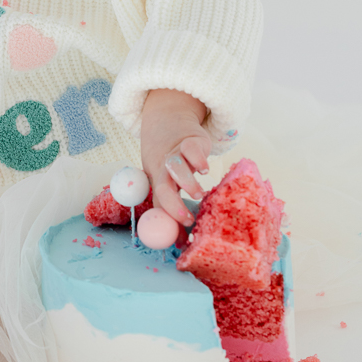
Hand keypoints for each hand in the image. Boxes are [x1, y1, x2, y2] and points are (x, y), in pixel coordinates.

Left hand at [138, 88, 211, 225]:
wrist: (168, 121)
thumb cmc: (168, 159)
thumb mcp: (166, 180)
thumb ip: (172, 208)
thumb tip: (180, 241)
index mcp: (156, 180)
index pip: (159, 203)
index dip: (168, 221)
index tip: (181, 238)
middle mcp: (163, 168)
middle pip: (163, 186)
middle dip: (173, 204)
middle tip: (186, 219)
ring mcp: (176, 153)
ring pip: (175, 166)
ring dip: (185, 181)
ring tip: (198, 193)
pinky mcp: (190, 140)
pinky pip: (191, 148)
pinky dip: (198, 159)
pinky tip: (205, 169)